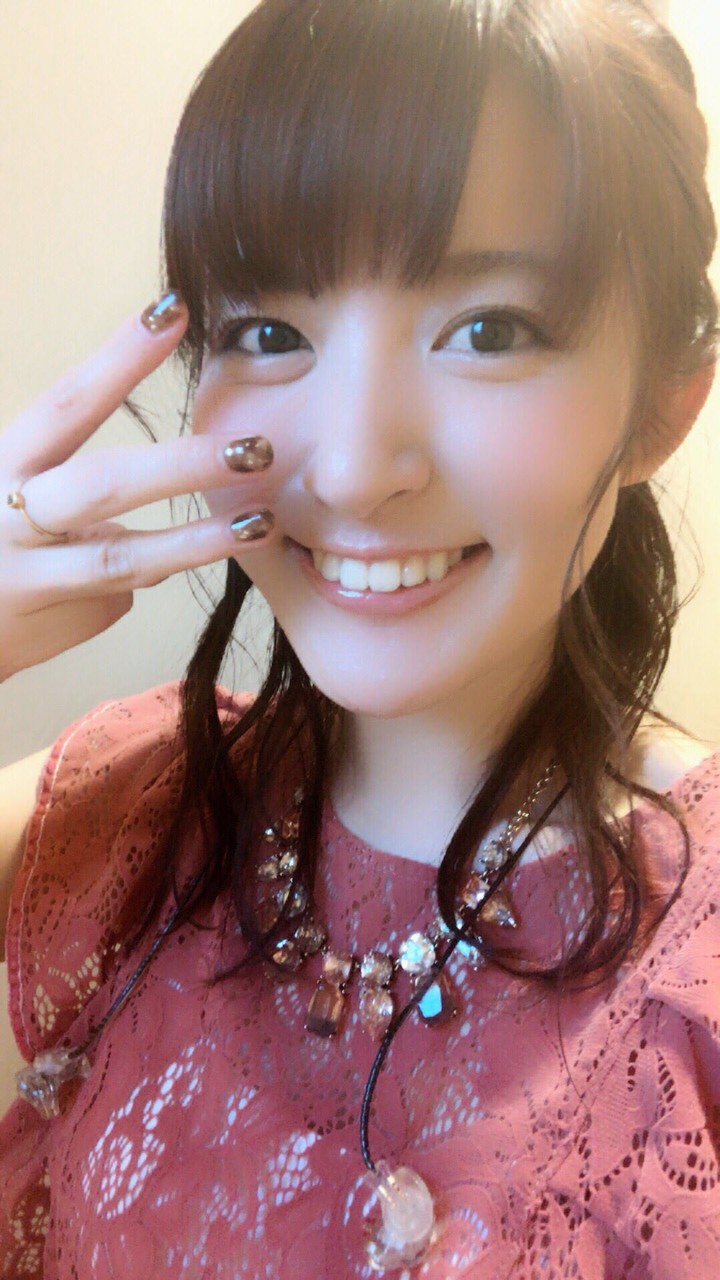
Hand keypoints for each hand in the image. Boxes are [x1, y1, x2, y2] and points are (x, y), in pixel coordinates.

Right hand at [0, 293, 275, 681]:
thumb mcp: (18, 488)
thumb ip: (80, 480)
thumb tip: (172, 473)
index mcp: (6, 462)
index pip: (67, 402)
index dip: (121, 358)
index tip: (173, 313)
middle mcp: (8, 516)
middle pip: (101, 484)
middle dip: (183, 465)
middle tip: (254, 448)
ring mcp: (31, 575)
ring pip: (122, 558)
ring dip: (198, 542)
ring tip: (260, 522)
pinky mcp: (57, 617)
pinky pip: (121, 591)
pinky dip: (151, 571)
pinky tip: (168, 562)